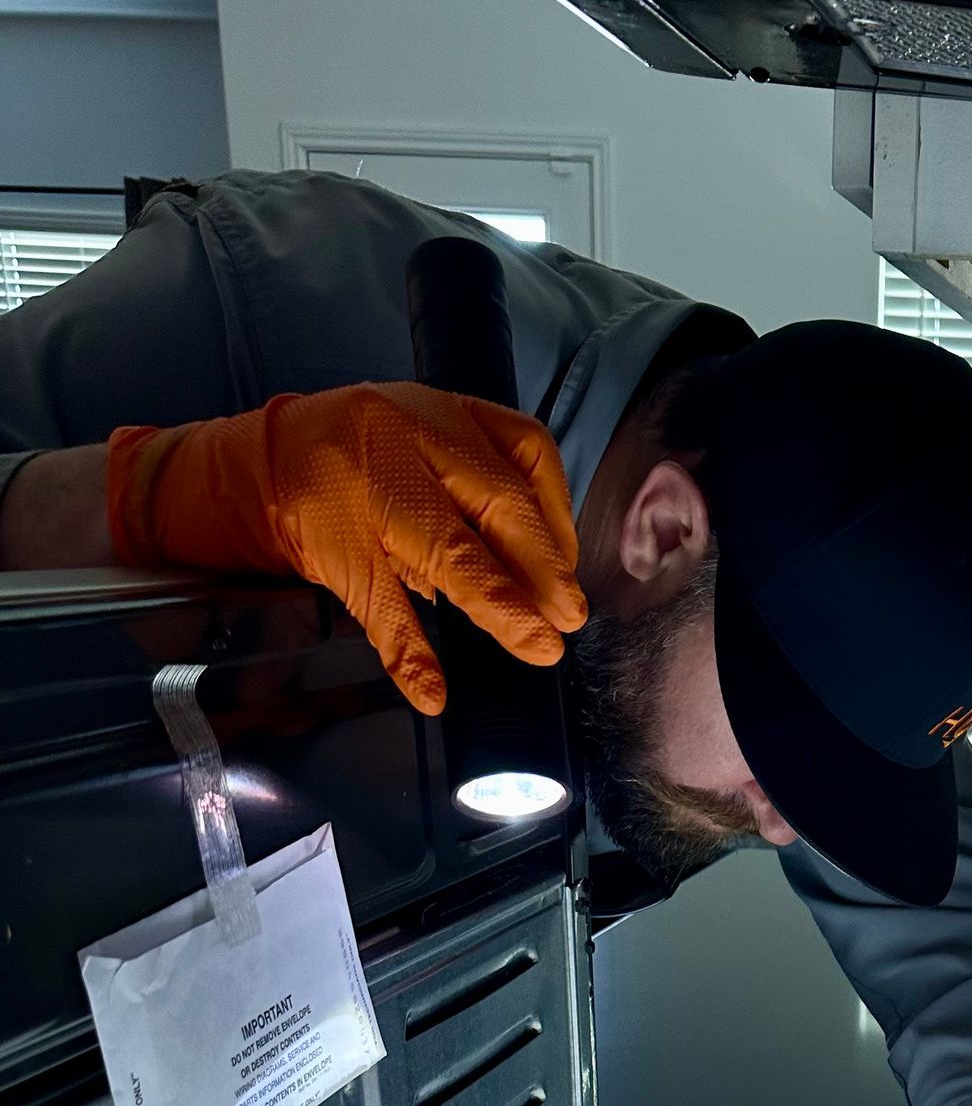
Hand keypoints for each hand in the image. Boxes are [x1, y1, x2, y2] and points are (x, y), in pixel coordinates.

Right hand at [106, 382, 586, 712]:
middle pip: (495, 500)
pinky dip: (408, 654)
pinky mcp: (330, 541)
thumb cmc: (369, 460)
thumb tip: (551, 576)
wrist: (264, 461)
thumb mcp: (428, 447)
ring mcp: (365, 488)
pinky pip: (376, 604)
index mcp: (440, 412)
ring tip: (536, 646)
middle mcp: (408, 436)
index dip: (556, 517)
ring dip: (496, 604)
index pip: (523, 452)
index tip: (572, 570)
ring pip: (445, 548)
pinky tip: (432, 693)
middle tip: (569, 618)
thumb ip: (485, 493)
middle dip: (540, 566)